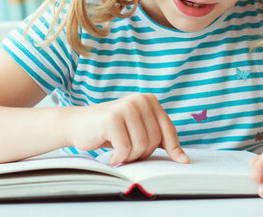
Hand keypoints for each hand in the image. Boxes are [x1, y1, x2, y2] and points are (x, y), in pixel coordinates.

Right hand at [64, 93, 189, 164]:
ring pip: (141, 146)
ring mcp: (126, 107)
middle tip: (128, 152)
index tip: (182, 162)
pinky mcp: (112, 118)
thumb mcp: (139, 131)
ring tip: (119, 151)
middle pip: (154, 140)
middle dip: (142, 153)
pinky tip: (112, 155)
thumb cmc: (111, 130)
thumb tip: (184, 160)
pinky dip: (119, 157)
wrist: (78, 124)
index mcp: (149, 101)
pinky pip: (125, 148)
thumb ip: (160, 140)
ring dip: (129, 156)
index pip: (168, 130)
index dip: (174, 148)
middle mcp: (140, 100)